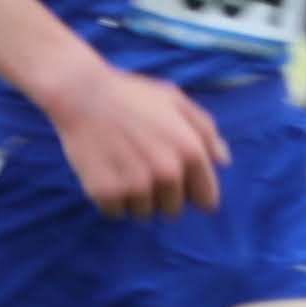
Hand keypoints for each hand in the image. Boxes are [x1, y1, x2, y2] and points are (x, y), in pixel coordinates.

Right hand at [42, 60, 227, 218]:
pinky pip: (115, 212)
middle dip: (161, 195)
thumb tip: (223, 161)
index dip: (192, 192)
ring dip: (134, 198)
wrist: (82, 94)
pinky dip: (110, 199)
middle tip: (141, 167)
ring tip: (121, 167)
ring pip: (142, 213)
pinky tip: (104, 172)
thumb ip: (205, 131)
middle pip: (172, 210)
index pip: (205, 200)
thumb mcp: (176, 102)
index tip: (177, 183)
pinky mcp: (106, 193)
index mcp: (190, 152)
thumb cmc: (132, 95)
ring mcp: (136, 185)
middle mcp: (167, 173)